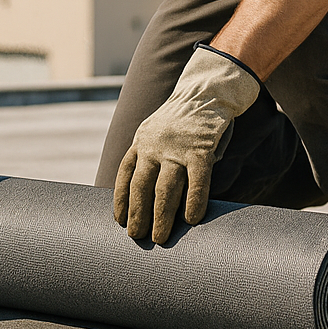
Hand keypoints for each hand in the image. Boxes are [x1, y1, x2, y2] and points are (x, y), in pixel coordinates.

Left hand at [114, 44, 262, 242]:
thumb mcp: (157, 133)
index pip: (125, 174)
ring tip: (160, 236)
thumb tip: (151, 196)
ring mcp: (178, 147)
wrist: (207, 91)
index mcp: (141, 141)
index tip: (120, 220)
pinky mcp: (201, 148)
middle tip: (137, 237)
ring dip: (162, 215)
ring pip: (166, 187)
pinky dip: (194, 200)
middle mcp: (155, 145)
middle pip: (142, 185)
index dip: (121, 199)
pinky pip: (197, 179)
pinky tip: (192, 219)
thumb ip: (153, 157)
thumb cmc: (183, 120)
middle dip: (138, 213)